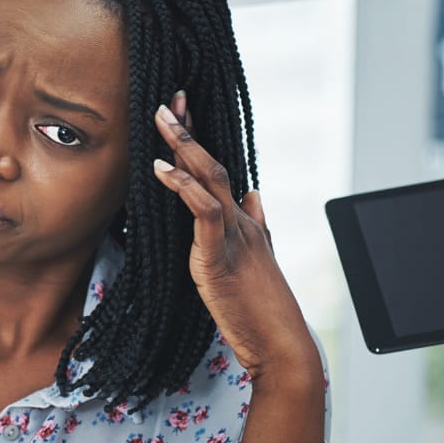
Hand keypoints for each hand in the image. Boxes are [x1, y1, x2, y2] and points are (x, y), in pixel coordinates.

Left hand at [150, 92, 323, 442]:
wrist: (282, 343)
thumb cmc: (263, 309)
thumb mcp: (257, 261)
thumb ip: (255, 227)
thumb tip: (254, 196)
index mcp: (246, 222)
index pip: (218, 172)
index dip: (198, 140)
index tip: (180, 111)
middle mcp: (243, 221)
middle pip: (213, 164)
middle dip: (188, 130)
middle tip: (168, 99)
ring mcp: (234, 236)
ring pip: (209, 179)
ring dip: (184, 146)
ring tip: (161, 119)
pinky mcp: (220, 257)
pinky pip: (204, 214)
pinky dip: (183, 188)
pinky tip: (162, 169)